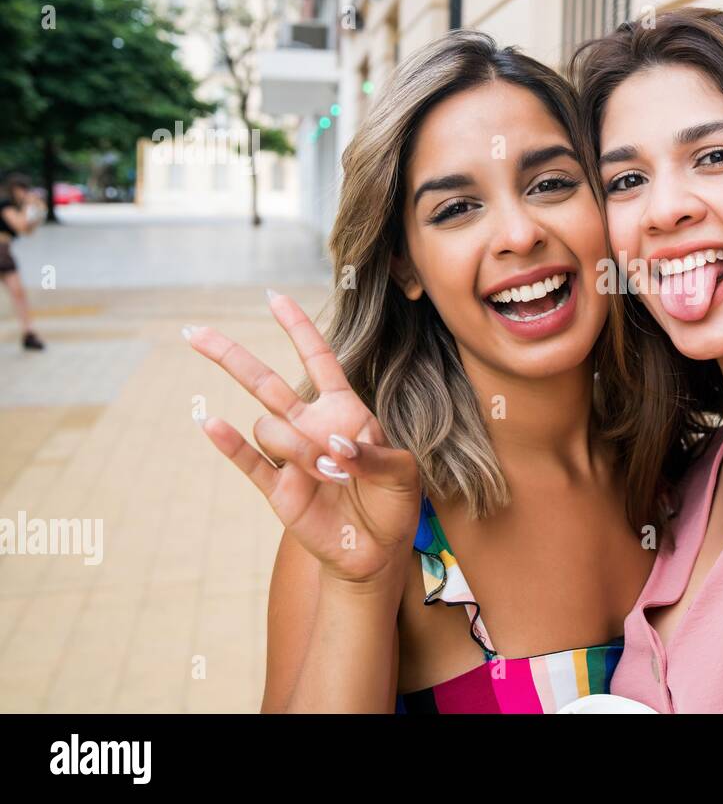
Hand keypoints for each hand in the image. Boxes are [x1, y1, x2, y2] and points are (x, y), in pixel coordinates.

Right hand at [184, 290, 420, 586]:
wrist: (377, 550)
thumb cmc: (394, 502)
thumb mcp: (402, 472)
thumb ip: (373, 454)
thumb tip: (335, 445)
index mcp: (344, 410)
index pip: (318, 359)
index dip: (298, 328)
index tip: (274, 297)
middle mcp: (310, 425)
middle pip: (264, 381)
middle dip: (231, 356)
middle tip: (194, 332)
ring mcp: (289, 455)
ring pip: (270, 428)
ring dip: (299, 446)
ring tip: (331, 473)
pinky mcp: (277, 488)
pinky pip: (248, 462)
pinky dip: (229, 444)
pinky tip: (210, 423)